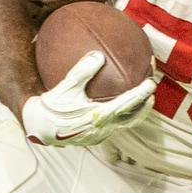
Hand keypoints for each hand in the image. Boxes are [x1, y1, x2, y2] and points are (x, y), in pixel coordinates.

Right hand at [21, 51, 155, 148]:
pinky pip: (114, 125)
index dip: (141, 94)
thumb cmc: (51, 106)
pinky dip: (123, 114)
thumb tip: (98, 55)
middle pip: (131, 118)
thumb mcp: (65, 87)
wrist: (38, 127)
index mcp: (98, 117)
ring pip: (124, 124)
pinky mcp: (95, 137)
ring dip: (136, 111)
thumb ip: (82, 71)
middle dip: (145, 104)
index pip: (126, 105)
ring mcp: (100, 135)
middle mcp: (102, 129)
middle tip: (153, 90)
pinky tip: (121, 103)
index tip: (152, 82)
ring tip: (145, 99)